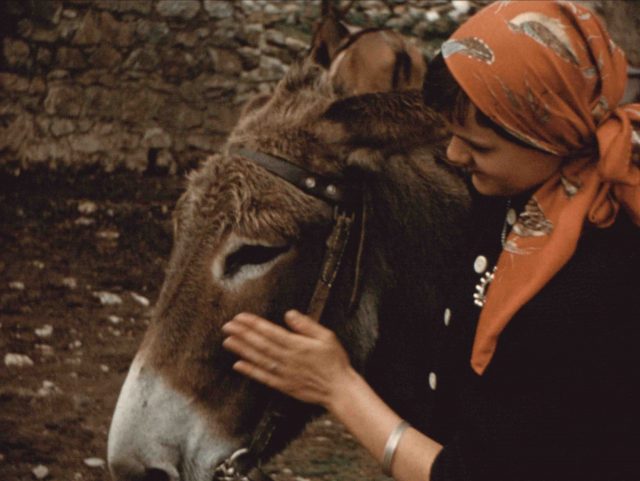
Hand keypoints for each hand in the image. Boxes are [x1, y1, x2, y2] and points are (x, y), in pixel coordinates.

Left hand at [222, 310, 354, 407]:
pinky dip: (250, 371)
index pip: (270, 332)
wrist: (339, 389)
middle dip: (242, 334)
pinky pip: (263, 377)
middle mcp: (287, 359)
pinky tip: (238, 365)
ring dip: (242, 350)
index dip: (254, 324)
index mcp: (297, 345)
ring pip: (259, 359)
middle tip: (227, 326)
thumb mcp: (326, 336)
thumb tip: (289, 314)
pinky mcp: (284, 385)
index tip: (240, 317)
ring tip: (228, 341)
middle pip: (261, 344)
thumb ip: (306, 325)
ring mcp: (284, 373)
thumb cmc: (334, 361)